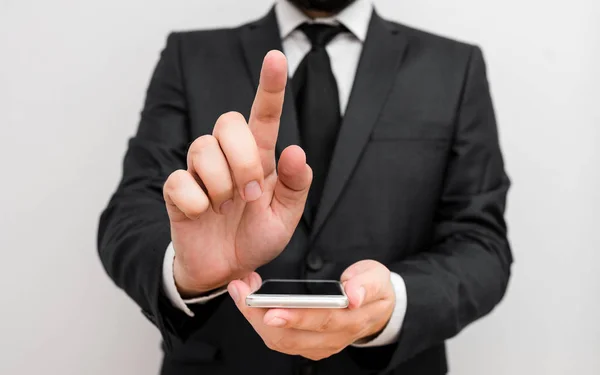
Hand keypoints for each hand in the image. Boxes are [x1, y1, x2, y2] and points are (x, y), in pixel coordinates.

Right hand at [162, 51, 311, 295]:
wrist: (225, 268)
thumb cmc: (255, 236)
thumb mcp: (285, 217)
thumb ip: (295, 186)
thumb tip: (295, 151)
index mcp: (259, 159)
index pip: (263, 115)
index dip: (270, 86)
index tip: (276, 57)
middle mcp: (228, 157)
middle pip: (227, 122)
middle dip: (242, 158)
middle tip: (250, 193)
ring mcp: (199, 172)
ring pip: (201, 148)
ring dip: (221, 183)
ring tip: (226, 207)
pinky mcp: (177, 190)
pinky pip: (180, 181)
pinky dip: (197, 202)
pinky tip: (203, 214)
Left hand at [228, 260, 395, 360]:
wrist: (377, 309)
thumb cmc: (373, 289)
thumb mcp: (377, 278)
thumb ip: (366, 284)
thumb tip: (352, 295)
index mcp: (351, 320)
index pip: (320, 321)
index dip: (295, 317)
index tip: (271, 310)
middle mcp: (333, 338)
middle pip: (291, 335)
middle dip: (260, 316)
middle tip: (242, 293)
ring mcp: (319, 346)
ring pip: (280, 341)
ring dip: (255, 319)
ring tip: (241, 292)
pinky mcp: (308, 346)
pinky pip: (279, 342)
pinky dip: (260, 323)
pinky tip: (250, 302)